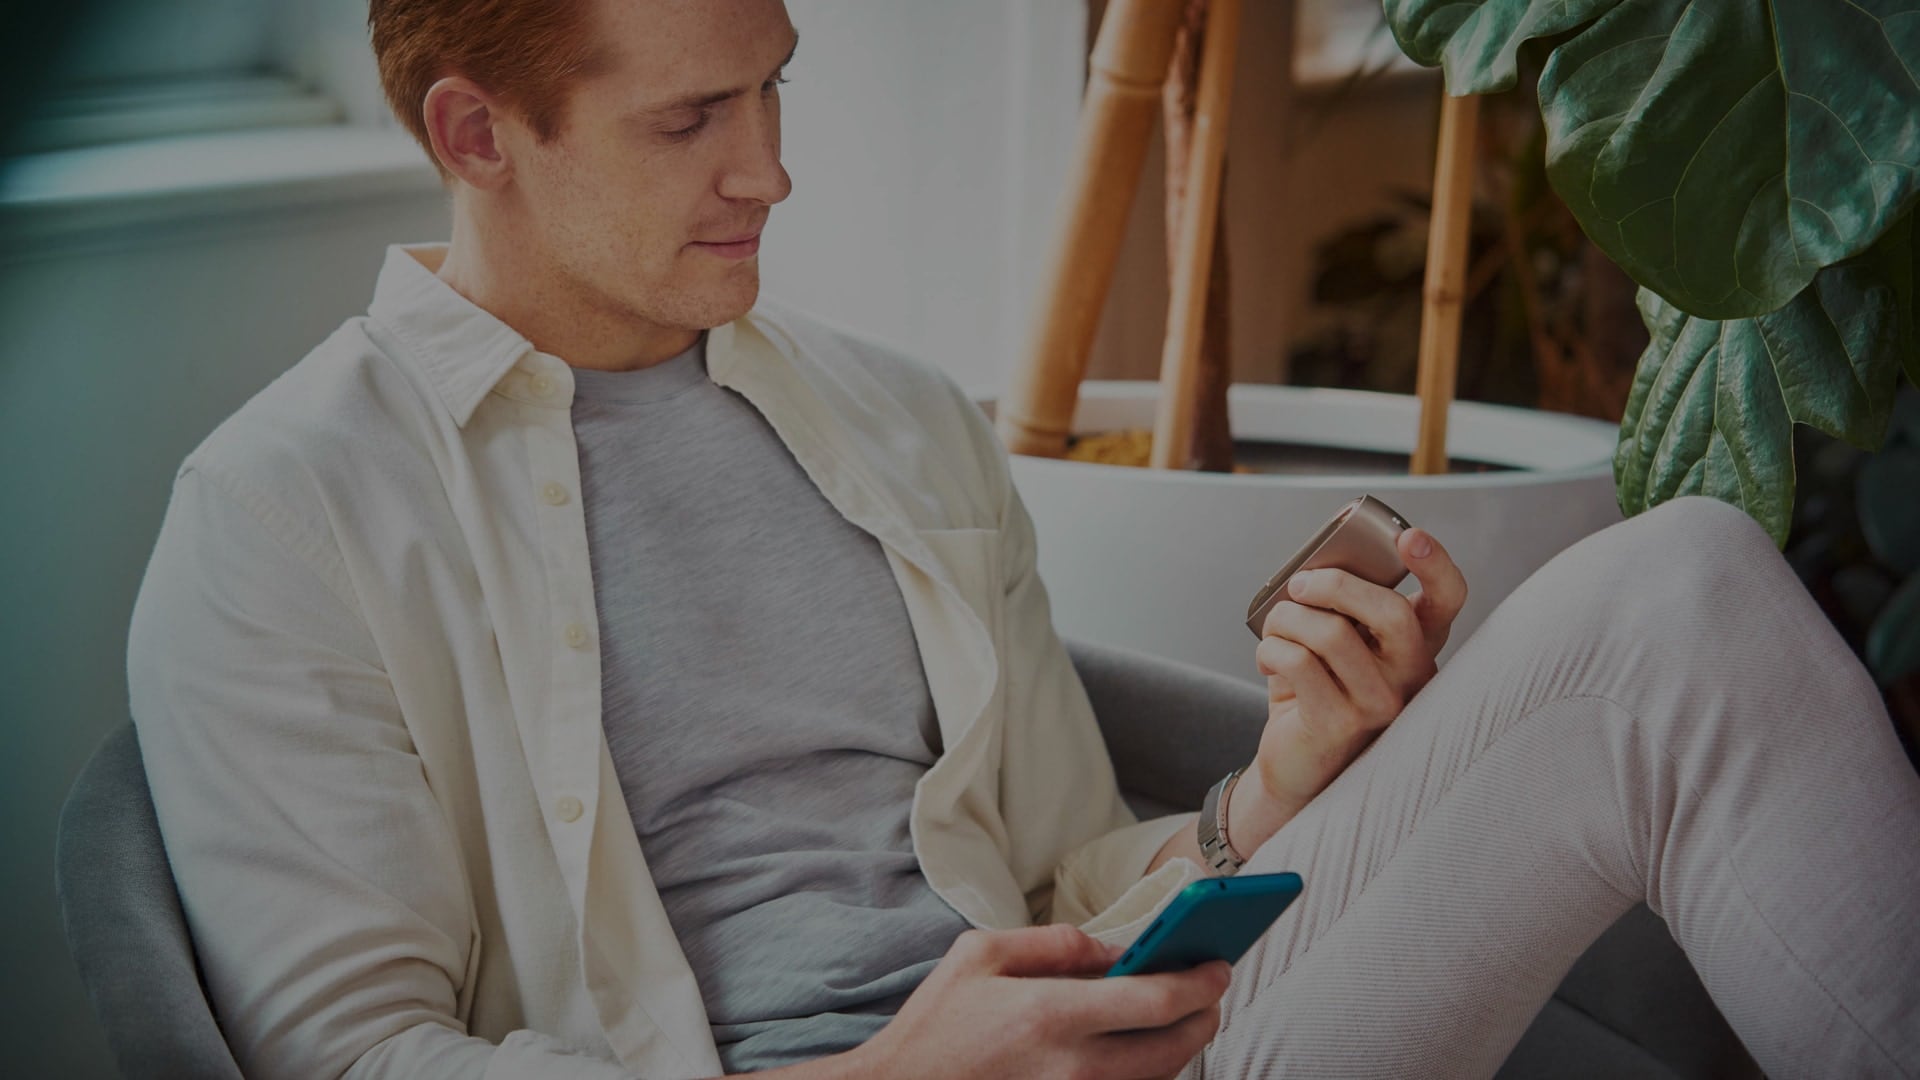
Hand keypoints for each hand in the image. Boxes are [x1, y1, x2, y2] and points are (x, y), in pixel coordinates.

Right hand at [851, 924, 1228, 1079]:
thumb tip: (1111, 947)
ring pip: (1160, 1077)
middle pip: (1176, 1047)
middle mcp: (1075, 1066)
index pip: (1158, 1000)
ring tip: (1183, 1016)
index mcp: (1054, 1014)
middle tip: (1211, 990)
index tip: (1217, 964)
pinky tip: (1144, 1049)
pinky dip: (1150, 1072)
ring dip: (1182, 1046)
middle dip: (1206, 1015)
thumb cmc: (937, 1024)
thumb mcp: (980, 955)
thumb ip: (1053, 943)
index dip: (1200, 981)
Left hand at [1246, 527, 1467, 823]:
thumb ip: (1342, 606)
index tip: (1408, 536)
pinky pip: (1299, 662)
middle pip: (1390, 611)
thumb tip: (1316, 566)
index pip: (1448, 599)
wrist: (1296, 759)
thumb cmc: (1317, 688)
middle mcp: (1412, 675)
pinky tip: (1268, 659)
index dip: (1436, 564)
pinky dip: (1271, 649)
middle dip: (1334, 584)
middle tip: (1300, 586)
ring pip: (1331, 633)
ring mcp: (1381, 704)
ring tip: (1276, 629)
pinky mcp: (1341, 723)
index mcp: (1416, 644)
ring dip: (1288, 618)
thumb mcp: (1337, 641)